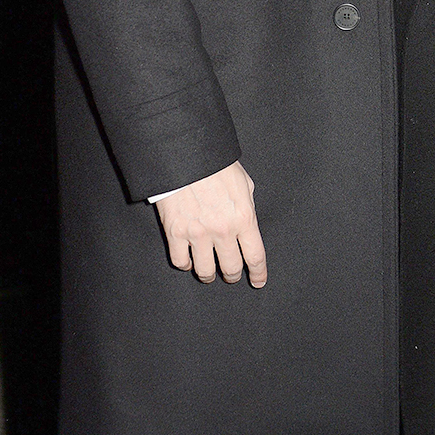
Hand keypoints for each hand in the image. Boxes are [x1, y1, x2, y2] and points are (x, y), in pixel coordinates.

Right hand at [155, 162, 266, 286]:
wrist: (185, 154)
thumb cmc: (216, 164)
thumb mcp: (243, 183)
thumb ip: (246, 207)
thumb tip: (245, 223)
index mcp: (243, 217)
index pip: (255, 256)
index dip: (258, 273)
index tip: (258, 280)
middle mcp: (222, 230)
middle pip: (231, 269)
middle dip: (233, 275)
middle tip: (231, 274)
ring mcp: (197, 234)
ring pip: (206, 271)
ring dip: (210, 274)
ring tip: (210, 271)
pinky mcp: (175, 232)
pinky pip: (181, 262)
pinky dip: (186, 264)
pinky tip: (189, 259)